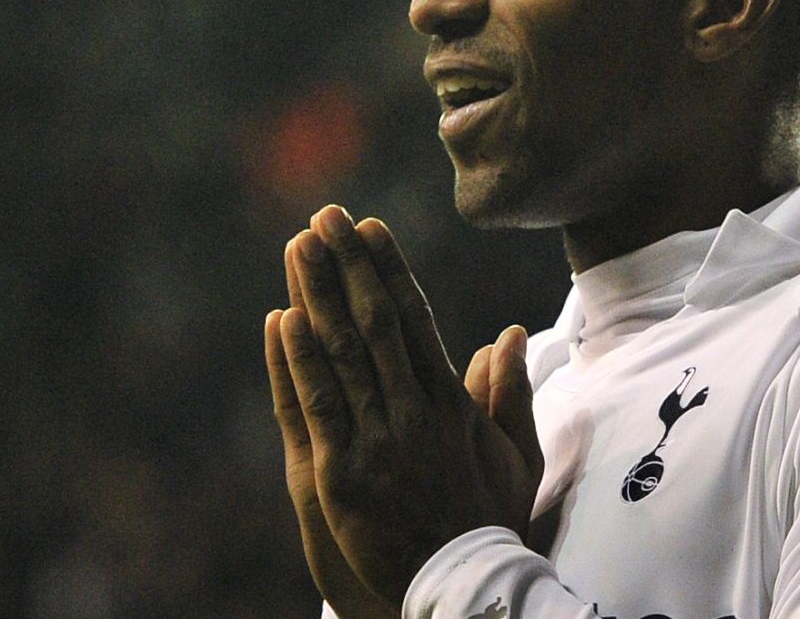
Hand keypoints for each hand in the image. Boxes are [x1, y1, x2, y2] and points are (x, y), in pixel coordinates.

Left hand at [273, 206, 542, 606]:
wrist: (461, 583)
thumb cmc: (491, 519)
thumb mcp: (517, 455)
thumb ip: (509, 393)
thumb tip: (507, 334)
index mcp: (451, 402)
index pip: (415, 319)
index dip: (389, 269)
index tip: (368, 228)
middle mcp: (413, 411)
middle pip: (374, 322)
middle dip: (346, 266)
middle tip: (323, 217)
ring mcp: (376, 440)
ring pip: (342, 354)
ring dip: (316, 295)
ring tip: (296, 247)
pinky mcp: (341, 473)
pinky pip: (317, 406)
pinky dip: (298, 361)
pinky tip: (282, 319)